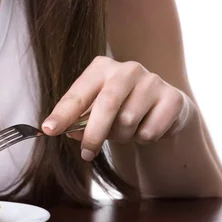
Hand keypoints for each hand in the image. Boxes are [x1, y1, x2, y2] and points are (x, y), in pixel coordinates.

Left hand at [41, 56, 186, 161]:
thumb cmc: (120, 107)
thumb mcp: (95, 111)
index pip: (78, 93)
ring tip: (125, 131)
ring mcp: (152, 81)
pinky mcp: (173, 98)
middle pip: (107, 105)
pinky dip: (143, 139)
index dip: (62, 113)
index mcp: (101, 67)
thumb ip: (80, 120)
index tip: (48, 130)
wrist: (162, 106)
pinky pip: (150, 132)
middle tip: (86, 154)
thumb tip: (70, 133)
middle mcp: (127, 69)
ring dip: (122, 137)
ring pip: (128, 122)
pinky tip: (146, 128)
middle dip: (94, 134)